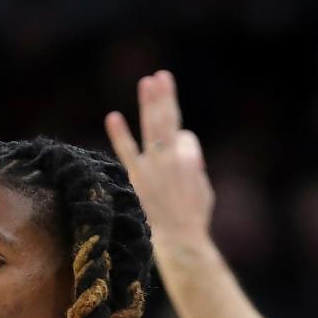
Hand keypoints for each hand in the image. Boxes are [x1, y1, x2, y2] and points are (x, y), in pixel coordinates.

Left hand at [106, 70, 214, 254]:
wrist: (180, 241)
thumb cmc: (193, 220)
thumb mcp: (204, 190)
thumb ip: (195, 167)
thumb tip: (183, 149)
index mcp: (191, 161)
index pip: (185, 137)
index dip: (184, 147)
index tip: (183, 166)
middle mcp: (172, 159)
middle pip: (169, 120)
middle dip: (166, 97)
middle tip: (162, 76)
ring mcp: (154, 167)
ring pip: (153, 128)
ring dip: (150, 103)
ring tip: (148, 81)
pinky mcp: (138, 178)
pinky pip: (127, 152)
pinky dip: (120, 135)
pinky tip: (113, 117)